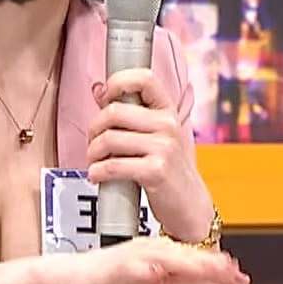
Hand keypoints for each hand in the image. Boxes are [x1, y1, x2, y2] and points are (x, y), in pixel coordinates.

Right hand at [47, 237, 250, 283]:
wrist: (72, 278)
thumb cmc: (106, 280)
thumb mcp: (146, 283)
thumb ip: (169, 279)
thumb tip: (195, 280)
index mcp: (159, 253)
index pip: (194, 260)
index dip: (218, 269)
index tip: (240, 278)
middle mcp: (151, 249)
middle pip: (189, 257)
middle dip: (214, 267)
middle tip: (237, 275)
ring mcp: (135, 255)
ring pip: (170, 258)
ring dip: (193, 264)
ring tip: (215, 271)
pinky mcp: (119, 264)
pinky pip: (140, 267)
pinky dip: (153, 271)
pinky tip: (164, 274)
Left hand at [86, 67, 211, 239]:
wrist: (189, 205)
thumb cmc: (167, 169)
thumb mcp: (155, 136)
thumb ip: (130, 114)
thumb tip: (98, 89)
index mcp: (167, 111)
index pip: (144, 78)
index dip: (117, 82)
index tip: (104, 97)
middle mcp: (168, 125)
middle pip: (114, 111)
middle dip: (94, 129)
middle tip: (93, 144)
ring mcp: (164, 147)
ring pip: (109, 138)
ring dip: (93, 153)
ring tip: (95, 162)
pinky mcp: (156, 171)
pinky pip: (113, 165)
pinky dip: (97, 171)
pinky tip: (96, 176)